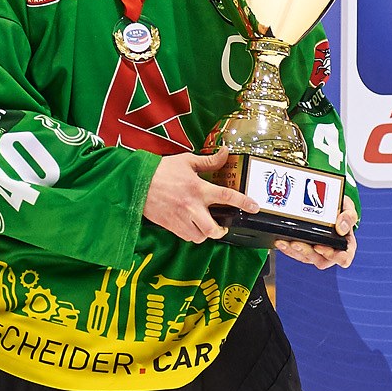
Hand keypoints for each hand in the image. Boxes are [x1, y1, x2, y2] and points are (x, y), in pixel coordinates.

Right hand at [143, 149, 259, 242]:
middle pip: (213, 229)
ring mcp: (180, 219)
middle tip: (223, 225)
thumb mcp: (187, 161)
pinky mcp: (171, 226)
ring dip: (206, 233)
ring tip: (206, 225)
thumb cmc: (162, 170)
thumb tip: (225, 152)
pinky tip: (191, 225)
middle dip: (221, 231)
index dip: (243, 202)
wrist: (136, 183)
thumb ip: (209, 161)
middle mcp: (191, 207)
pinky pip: (187, 237)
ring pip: (200, 237)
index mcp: (198, 188)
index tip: (255, 207)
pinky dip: (192, 234)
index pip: (226, 196)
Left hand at [275, 199, 359, 269]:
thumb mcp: (348, 208)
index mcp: (346, 245)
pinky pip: (296, 253)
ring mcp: (318, 252)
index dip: (332, 256)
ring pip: (306, 258)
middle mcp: (332, 252)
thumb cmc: (341, 210)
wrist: (330, 205)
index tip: (320, 246)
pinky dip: (288, 249)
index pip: (343, 258)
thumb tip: (341, 228)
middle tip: (296, 243)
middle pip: (321, 261)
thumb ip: (349, 216)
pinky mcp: (306, 249)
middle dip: (307, 253)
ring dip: (295, 252)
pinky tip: (281, 242)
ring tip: (285, 242)